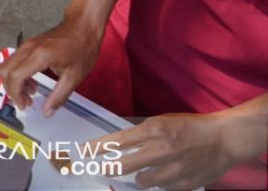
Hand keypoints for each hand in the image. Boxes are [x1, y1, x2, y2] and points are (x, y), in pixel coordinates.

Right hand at [0, 15, 103, 116]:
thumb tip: (48, 111)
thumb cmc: (82, 47)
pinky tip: (31, 82)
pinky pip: (14, 61)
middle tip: (24, 102)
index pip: (15, 77)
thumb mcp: (75, 76)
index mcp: (40, 56)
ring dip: (14, 82)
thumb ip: (59, 96)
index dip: (16, 94)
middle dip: (11, 90)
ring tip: (29, 94)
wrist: (83, 25)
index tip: (23, 105)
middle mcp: (28, 48)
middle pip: (5, 71)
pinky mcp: (28, 44)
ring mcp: (26, 45)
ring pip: (7, 66)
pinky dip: (18, 74)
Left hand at [89, 111, 243, 189]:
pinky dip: (161, 182)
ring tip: (150, 167)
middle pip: (122, 166)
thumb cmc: (191, 127)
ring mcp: (173, 170)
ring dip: (140, 176)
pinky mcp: (183, 184)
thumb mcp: (162, 121)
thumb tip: (118, 145)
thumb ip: (141, 133)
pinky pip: (162, 188)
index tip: (83, 152)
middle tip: (99, 169)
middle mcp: (161, 150)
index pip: (116, 141)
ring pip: (141, 181)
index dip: (96, 149)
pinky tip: (168, 172)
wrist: (224, 139)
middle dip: (106, 169)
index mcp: (153, 130)